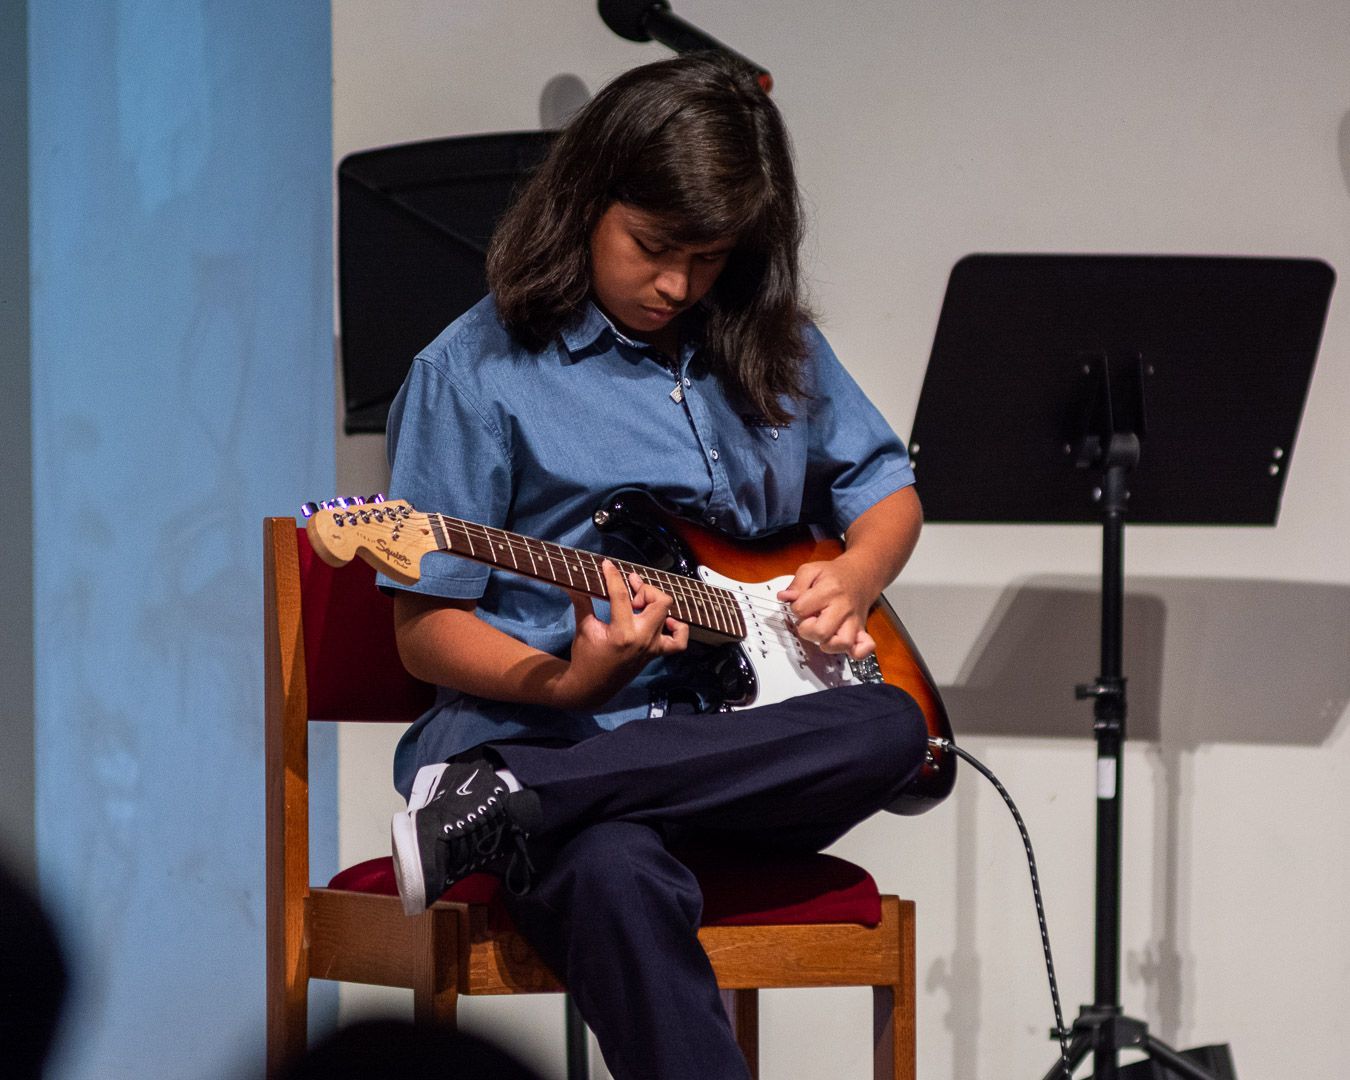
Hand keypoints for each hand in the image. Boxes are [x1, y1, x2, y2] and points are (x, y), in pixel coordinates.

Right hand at [553, 560, 689, 709]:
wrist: (592, 687)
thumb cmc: (585, 656)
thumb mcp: (584, 627)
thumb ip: (582, 602)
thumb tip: (573, 581)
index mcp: (622, 633)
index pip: (621, 596)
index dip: (614, 576)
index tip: (607, 565)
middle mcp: (642, 639)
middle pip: (659, 601)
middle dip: (644, 589)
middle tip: (629, 589)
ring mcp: (652, 647)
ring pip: (668, 614)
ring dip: (656, 604)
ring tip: (641, 604)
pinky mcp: (656, 653)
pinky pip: (679, 641)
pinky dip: (677, 627)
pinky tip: (664, 620)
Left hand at [777, 556, 875, 659]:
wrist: (859, 575)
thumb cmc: (834, 575)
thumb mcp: (811, 570)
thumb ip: (796, 584)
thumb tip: (784, 597)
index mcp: (829, 591)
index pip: (801, 610)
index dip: (796, 608)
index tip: (801, 604)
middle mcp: (843, 607)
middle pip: (820, 632)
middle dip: (807, 629)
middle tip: (810, 620)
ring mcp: (853, 621)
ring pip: (841, 644)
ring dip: (826, 643)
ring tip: (823, 633)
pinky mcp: (860, 630)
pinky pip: (864, 648)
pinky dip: (856, 652)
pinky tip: (847, 648)